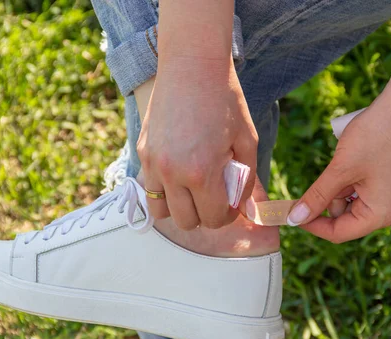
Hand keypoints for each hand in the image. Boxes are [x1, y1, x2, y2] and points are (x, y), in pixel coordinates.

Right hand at [137, 57, 257, 229]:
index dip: (228, 215)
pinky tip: (179, 173)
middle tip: (215, 196)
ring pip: (162, 211)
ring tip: (193, 188)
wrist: (191, 64)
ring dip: (180, 207)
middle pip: (187, 222)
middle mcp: (172, 173)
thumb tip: (246, 207)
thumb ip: (248, 178)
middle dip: (206, 214)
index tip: (232, 202)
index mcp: (201, 172)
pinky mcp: (143, 152)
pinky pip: (150, 188)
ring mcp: (153, 164)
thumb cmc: (225, 99)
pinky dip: (165, 190)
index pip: (214, 218)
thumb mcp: (246, 139)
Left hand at [287, 98, 390, 242]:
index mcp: (380, 214)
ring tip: (345, 162)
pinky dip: (347, 181)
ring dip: (337, 188)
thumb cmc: (374, 138)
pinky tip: (351, 161)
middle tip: (328, 175)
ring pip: (348, 204)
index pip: (338, 233)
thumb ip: (317, 197)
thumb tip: (294, 219)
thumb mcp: (339, 170)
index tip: (291, 213)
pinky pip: (359, 192)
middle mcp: (388, 212)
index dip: (312, 225)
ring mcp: (390, 198)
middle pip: (344, 220)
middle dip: (328, 200)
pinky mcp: (387, 185)